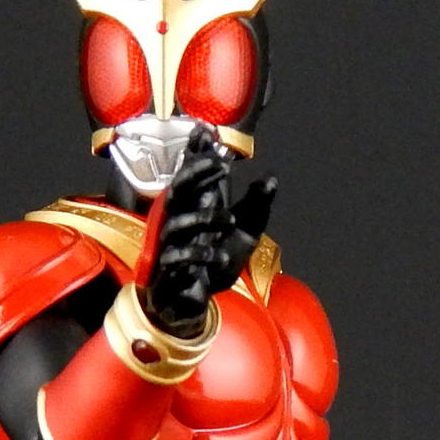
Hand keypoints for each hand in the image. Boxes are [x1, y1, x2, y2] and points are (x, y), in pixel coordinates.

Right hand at [142, 126, 276, 334]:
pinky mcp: (167, 272)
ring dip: (204, 219)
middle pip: (175, 190)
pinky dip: (201, 256)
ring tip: (231, 220)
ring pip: (175, 223)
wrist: (197, 303)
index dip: (196, 155)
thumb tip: (271, 179)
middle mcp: (176, 223)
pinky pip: (178, 258)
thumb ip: (256, 206)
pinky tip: (222, 257)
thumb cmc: (214, 266)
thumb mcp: (245, 233)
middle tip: (220, 166)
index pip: (188, 176)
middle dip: (195, 173)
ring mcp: (168, 247)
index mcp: (191, 209)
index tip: (210, 136)